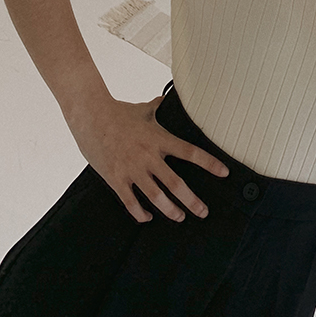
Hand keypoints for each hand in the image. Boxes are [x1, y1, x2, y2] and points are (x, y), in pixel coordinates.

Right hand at [67, 94, 228, 223]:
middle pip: (176, 183)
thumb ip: (158, 108)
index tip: (224, 173)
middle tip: (203, 212)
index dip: (209, 163)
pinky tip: (147, 218)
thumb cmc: (119, 111)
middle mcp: (149, 156)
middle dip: (192, 200)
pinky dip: (140, 213)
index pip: (190, 152)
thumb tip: (167, 98)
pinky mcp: (116, 179)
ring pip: (156, 197)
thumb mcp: (144, 108)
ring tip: (180, 217)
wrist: (91, 116)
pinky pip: (130, 202)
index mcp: (159, 138)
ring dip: (170, 210)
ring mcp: (132, 169)